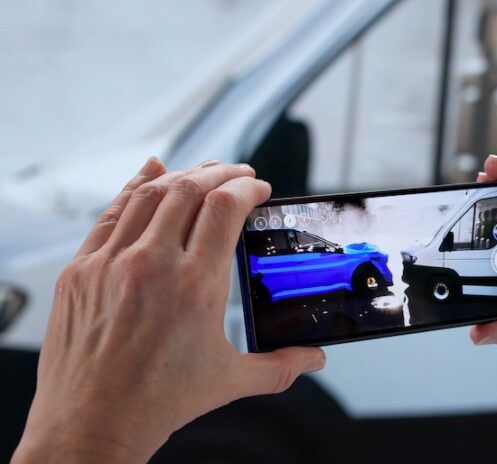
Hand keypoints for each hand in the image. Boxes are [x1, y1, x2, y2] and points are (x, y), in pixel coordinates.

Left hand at [12, 158, 324, 463]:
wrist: (91, 424)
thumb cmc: (158, 402)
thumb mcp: (230, 380)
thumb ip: (281, 365)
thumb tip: (315, 359)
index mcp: (196, 286)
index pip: (225, 208)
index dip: (246, 188)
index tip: (258, 189)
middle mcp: (153, 265)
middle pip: (190, 190)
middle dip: (221, 174)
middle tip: (238, 173)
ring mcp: (111, 263)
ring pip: (150, 194)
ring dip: (182, 175)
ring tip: (203, 172)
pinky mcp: (81, 270)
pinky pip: (111, 213)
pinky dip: (133, 186)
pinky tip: (150, 172)